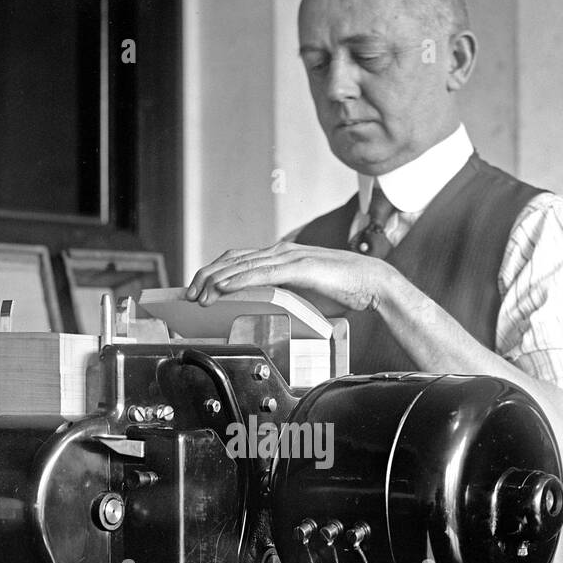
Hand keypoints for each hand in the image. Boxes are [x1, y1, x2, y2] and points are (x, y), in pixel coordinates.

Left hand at [185, 241, 387, 317]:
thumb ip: (285, 296)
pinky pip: (261, 273)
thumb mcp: (305, 294)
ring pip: (242, 265)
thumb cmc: (343, 290)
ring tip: (199, 294)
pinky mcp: (298, 267)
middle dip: (207, 276)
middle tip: (189, 293)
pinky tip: (224, 289)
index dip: (216, 272)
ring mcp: (289, 257)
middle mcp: (281, 252)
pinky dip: (238, 280)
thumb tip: (268, 310)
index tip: (199, 288)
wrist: (372, 284)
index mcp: (282, 257)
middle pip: (233, 259)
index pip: (239, 259)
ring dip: (217, 280)